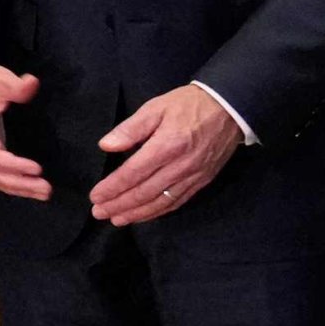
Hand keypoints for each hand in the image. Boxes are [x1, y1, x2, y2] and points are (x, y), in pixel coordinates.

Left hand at [90, 83, 241, 227]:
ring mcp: (192, 177)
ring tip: (116, 220)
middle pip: (144, 193)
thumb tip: (105, 146)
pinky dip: (158, 212)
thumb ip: (130, 129)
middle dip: (119, 205)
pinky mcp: (202, 181)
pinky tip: (144, 215)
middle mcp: (179, 167)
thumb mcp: (155, 108)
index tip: (95, 196)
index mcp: (166, 146)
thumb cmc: (188, 105)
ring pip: (160, 202)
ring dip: (136, 214)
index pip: (132, 174)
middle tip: (99, 213)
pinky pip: (177, 202)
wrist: (229, 109)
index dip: (112, 188)